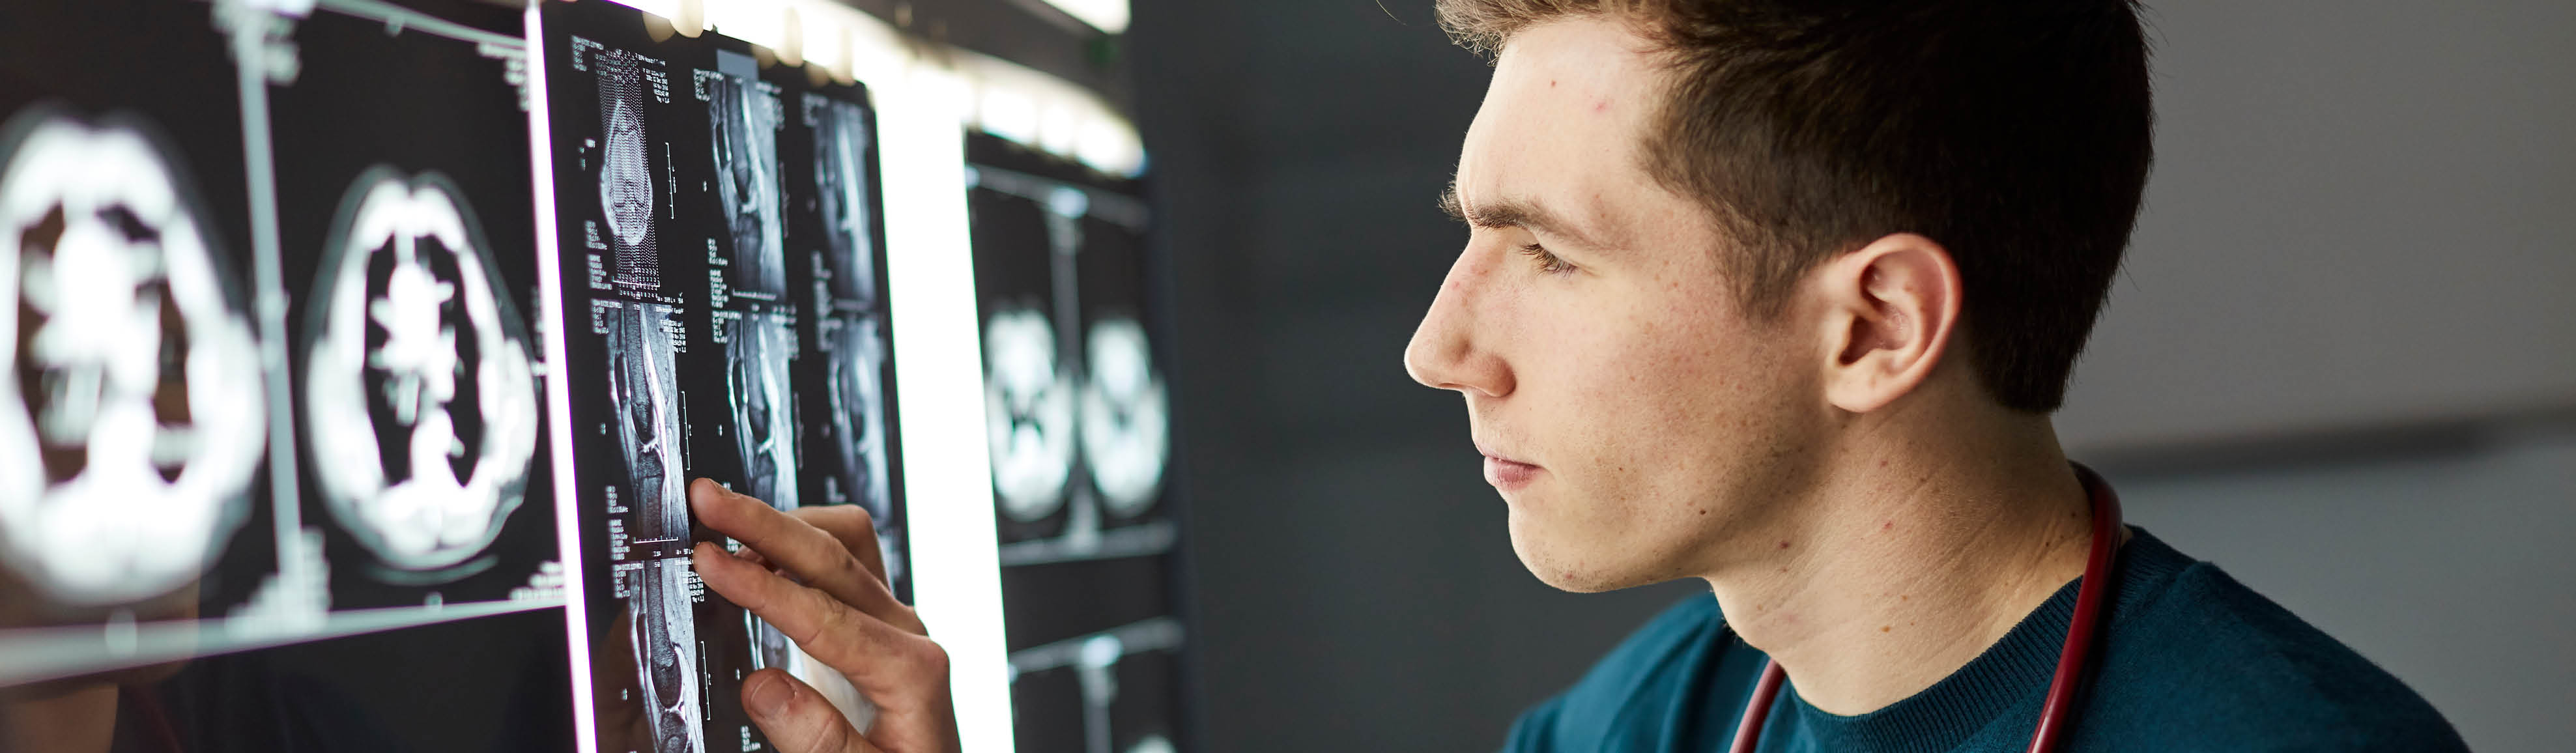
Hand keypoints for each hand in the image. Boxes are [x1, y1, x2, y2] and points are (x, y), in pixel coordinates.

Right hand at [688, 479, 960, 752]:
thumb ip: (818, 740)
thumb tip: (761, 687)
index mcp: (911, 672)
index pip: (823, 615)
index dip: (760, 585)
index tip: (709, 562)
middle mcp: (908, 635)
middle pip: (836, 556)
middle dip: (766, 523)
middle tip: (708, 499)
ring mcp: (893, 625)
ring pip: (846, 543)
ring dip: (784, 524)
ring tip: (723, 517)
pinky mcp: (875, 625)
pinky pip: (843, 561)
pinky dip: (796, 545)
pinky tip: (756, 551)